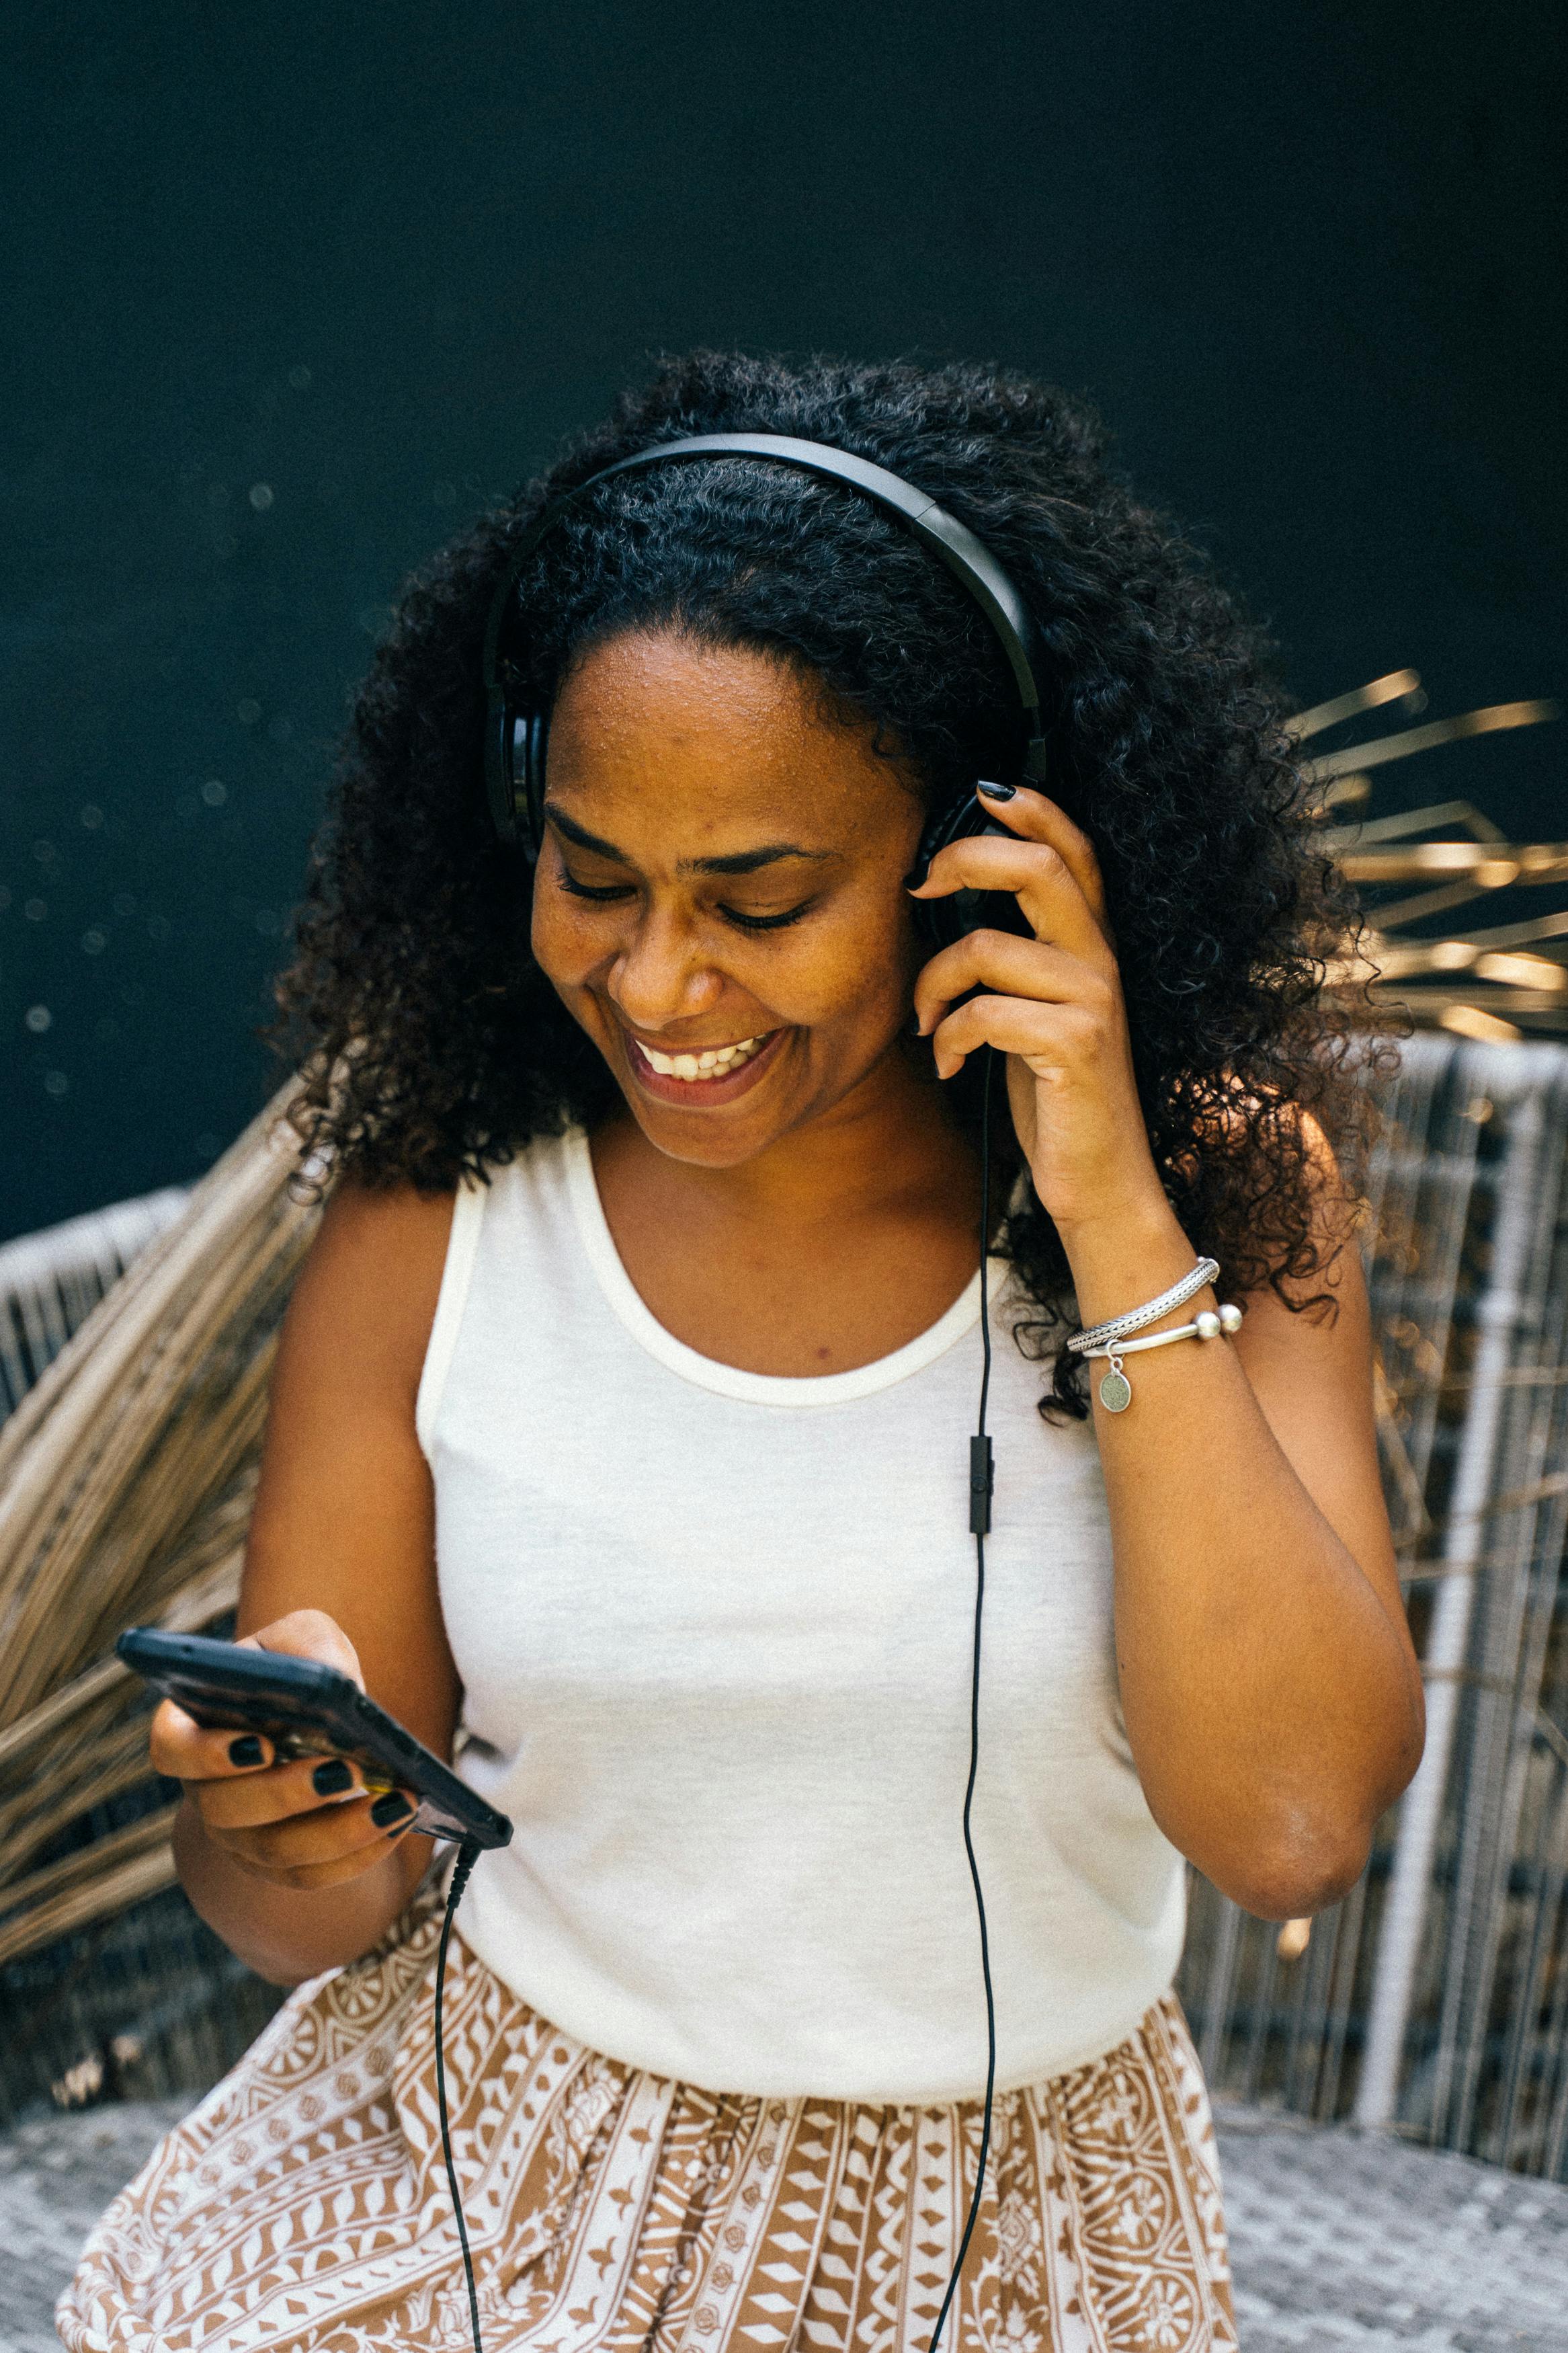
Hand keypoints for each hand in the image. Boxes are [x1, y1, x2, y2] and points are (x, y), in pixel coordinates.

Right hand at [149, 1609, 418, 1890]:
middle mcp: (205, 1790)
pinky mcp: (280, 1864)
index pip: (172, 1749)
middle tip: (349, 1770)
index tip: (260, 1746)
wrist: (323, 1714)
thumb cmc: (301, 1667)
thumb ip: (310, 1647)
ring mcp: (238, 1836)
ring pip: (275, 1852)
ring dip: (338, 1832)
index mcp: (192, 1727)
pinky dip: (357, 1855)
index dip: (206, 1755)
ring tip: (393, 1804)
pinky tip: (397, 1825)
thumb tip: (334, 1684)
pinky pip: (311, 1876)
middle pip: (228, 1810)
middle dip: (290, 1794)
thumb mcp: (305, 1638)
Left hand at [908, 785, 1168, 1244]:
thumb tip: (947, 904)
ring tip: (927, 1022)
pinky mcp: (1075, 1044)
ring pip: (988, 946)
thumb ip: (1013, 960)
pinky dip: (950, 1037)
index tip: (981, 789)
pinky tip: (951, 1065)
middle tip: (919, 887)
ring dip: (933, 982)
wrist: (1102, 1183)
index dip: (1034, 808)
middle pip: (1039, 867)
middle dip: (966, 860)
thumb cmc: (1055, 1097)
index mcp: (1093, 945)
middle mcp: (1102, 961)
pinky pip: (984, 1012)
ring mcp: (1093, 1000)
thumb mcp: (1032, 1013)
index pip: (1075, 851)